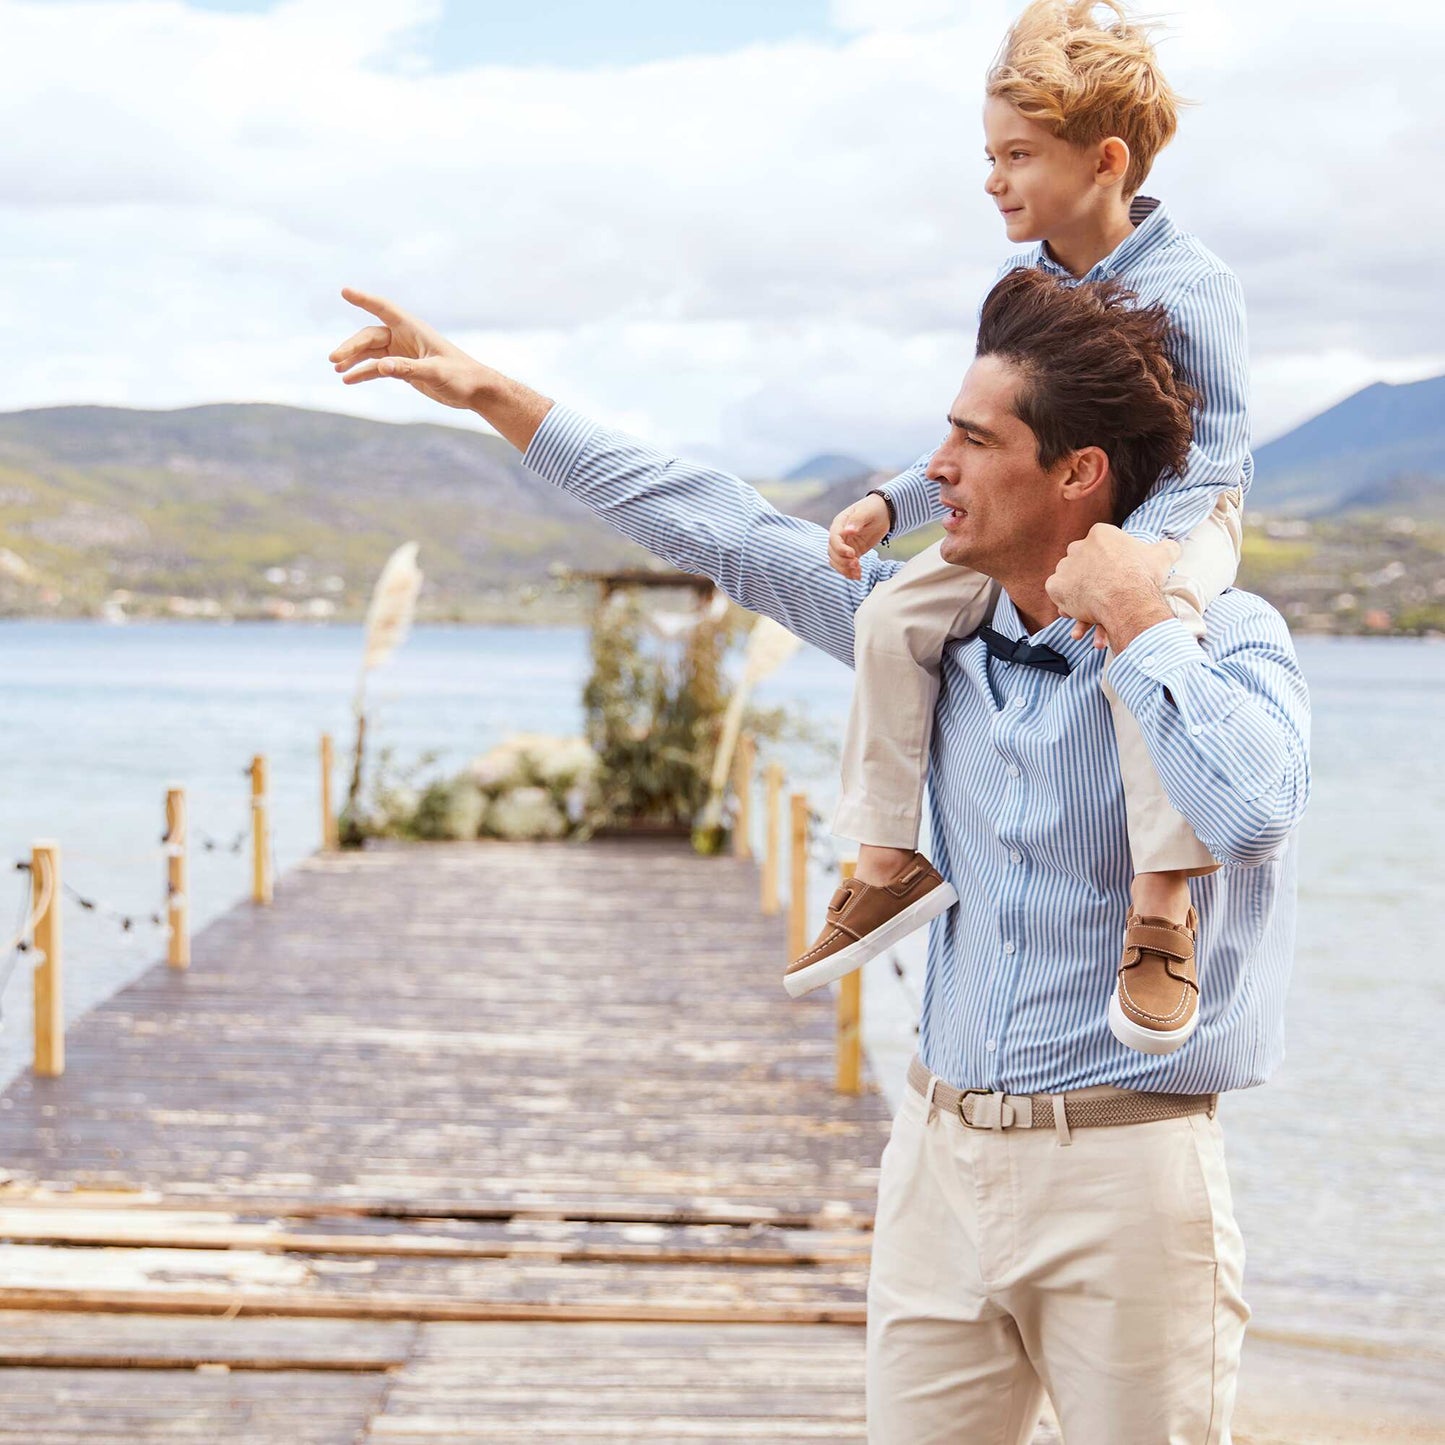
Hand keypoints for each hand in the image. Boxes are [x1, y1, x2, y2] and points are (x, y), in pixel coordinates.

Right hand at [330, 288, 491, 410]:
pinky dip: (363, 373)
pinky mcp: (404, 369)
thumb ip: (408, 369)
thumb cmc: (461, 377)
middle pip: (370, 336)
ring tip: (337, 369)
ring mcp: (403, 353)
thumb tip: (381, 367)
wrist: (476, 391)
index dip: (364, 299)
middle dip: (352, 347)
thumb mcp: (435, 372)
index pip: (383, 308)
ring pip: (371, 352)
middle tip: (334, 360)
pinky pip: (378, 368)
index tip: (344, 291)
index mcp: (413, 329)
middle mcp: (405, 337)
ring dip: (354, 360)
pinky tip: (348, 380)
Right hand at [828, 494, 889, 579]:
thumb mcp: (867, 512)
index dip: (840, 549)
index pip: (833, 539)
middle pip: (832, 553)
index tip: (852, 554)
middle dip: (843, 561)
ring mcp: (845, 546)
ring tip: (857, 573)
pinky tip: (858, 576)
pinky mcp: (852, 553)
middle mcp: (839, 536)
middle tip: (856, 564)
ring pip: (837, 562)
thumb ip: (857, 521)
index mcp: (839, 524)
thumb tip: (848, 531)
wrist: (884, 512)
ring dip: (845, 569)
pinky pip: (846, 565)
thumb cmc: (874, 508)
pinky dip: (850, 572)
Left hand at [1045, 524, 1178, 653]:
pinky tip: (1080, 623)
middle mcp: (1078, 546)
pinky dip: (1069, 610)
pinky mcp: (1056, 585)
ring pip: (1075, 585)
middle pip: (1086, 567)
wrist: (1127, 597)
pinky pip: (1061, 598)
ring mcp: (1065, 566)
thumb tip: (1173, 547)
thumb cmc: (1145, 575)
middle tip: (1105, 599)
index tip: (1118, 581)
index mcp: (1101, 534)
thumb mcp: (1162, 556)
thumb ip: (1167, 548)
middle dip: (1094, 583)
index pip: (1103, 549)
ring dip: (1082, 601)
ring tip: (1093, 620)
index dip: (1110, 567)